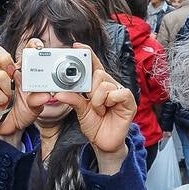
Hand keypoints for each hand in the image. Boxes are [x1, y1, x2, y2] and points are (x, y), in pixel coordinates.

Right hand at [0, 41, 45, 143]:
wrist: (13, 127)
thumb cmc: (25, 110)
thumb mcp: (36, 106)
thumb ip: (39, 99)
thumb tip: (45, 95)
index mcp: (22, 71)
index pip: (25, 52)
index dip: (30, 45)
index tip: (37, 47)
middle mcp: (8, 73)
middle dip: (3, 58)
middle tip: (11, 70)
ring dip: (6, 87)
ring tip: (10, 96)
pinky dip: (0, 98)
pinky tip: (3, 103)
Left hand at [58, 44, 136, 172]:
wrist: (103, 143)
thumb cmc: (94, 125)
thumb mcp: (80, 110)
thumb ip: (73, 99)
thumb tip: (60, 92)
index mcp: (98, 85)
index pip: (93, 64)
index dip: (87, 53)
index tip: (76, 46)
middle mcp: (109, 86)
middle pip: (99, 73)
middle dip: (90, 88)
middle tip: (90, 101)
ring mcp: (119, 93)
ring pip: (106, 84)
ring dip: (98, 99)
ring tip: (99, 110)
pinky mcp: (129, 102)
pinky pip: (119, 93)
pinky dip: (110, 101)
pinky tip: (108, 109)